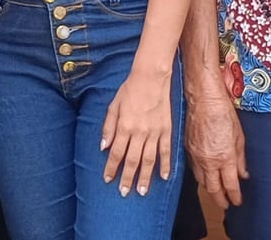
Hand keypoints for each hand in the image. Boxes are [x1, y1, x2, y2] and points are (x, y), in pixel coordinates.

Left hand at [102, 68, 173, 196]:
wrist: (151, 78)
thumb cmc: (129, 91)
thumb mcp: (113, 106)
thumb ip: (108, 127)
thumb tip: (103, 147)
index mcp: (124, 127)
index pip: (116, 153)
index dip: (111, 168)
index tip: (107, 179)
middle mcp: (139, 132)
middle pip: (132, 160)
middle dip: (127, 178)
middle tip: (124, 192)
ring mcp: (154, 132)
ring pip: (149, 160)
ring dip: (145, 177)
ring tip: (141, 191)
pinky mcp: (167, 130)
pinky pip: (166, 151)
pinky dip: (166, 165)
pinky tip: (164, 177)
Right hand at [185, 93, 245, 206]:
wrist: (203, 99)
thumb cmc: (223, 113)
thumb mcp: (239, 137)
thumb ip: (241, 159)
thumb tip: (243, 174)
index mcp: (224, 158)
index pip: (230, 185)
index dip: (235, 197)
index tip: (238, 202)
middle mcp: (208, 160)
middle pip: (213, 189)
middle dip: (220, 200)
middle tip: (225, 205)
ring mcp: (195, 156)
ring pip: (201, 181)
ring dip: (209, 189)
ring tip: (216, 194)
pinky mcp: (187, 149)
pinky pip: (193, 169)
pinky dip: (200, 177)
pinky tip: (205, 177)